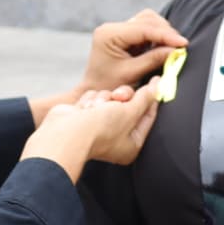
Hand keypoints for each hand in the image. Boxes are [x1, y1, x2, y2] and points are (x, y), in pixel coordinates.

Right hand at [23, 78, 161, 180]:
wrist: (65, 132)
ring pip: (110, 98)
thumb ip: (145, 98)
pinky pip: (95, 99)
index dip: (151, 97)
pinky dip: (90, 100)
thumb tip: (158, 86)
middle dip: (122, 97)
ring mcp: (98, 126)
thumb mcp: (130, 111)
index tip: (156, 80)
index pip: (148, 115)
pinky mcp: (84, 117)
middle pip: (128, 104)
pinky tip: (84, 109)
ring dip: (104, 98)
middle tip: (118, 96)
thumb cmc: (100, 128)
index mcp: (131, 144)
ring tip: (96, 107)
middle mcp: (116, 137)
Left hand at [78, 10, 186, 93]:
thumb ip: (154, 59)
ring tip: (173, 47)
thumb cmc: (109, 86)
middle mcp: (112, 27)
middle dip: (165, 32)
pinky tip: (164, 47)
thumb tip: (176, 50)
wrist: (94, 93)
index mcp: (109, 34)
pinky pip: (145, 28)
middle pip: (146, 19)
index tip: (183, 44)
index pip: (143, 29)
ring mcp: (117, 29)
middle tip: (180, 47)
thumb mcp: (132, 73)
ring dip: (162, 32)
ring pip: (147, 20)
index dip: (166, 35)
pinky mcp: (124, 34)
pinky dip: (156, 36)